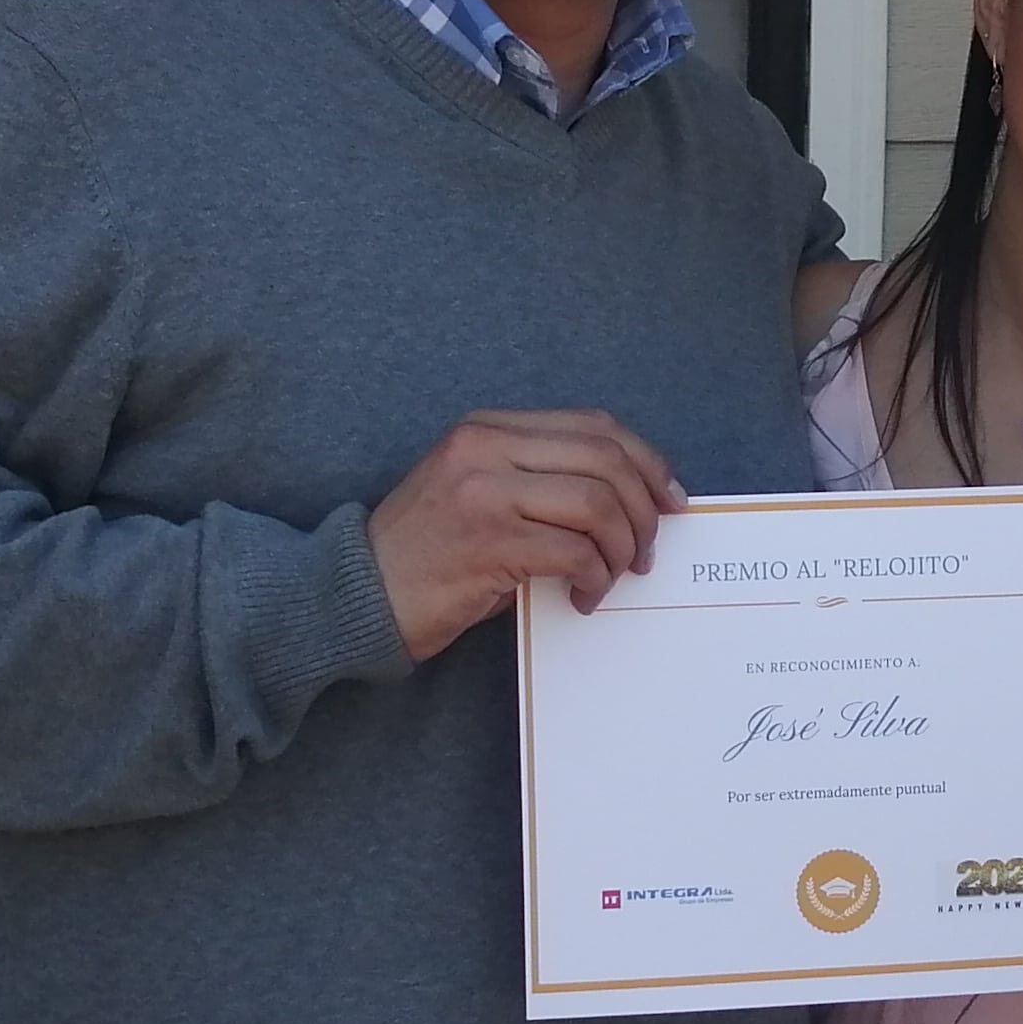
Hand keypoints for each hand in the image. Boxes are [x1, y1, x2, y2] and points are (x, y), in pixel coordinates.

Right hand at [367, 411, 686, 659]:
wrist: (354, 595)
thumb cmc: (423, 555)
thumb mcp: (478, 494)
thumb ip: (540, 483)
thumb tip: (627, 504)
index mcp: (488, 428)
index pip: (594, 426)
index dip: (646, 460)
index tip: (669, 498)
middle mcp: (486, 448)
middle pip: (605, 459)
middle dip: (644, 508)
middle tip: (647, 550)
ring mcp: (485, 492)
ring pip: (597, 503)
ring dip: (622, 547)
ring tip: (614, 576)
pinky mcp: (487, 542)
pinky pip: (574, 551)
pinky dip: (595, 577)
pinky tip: (585, 597)